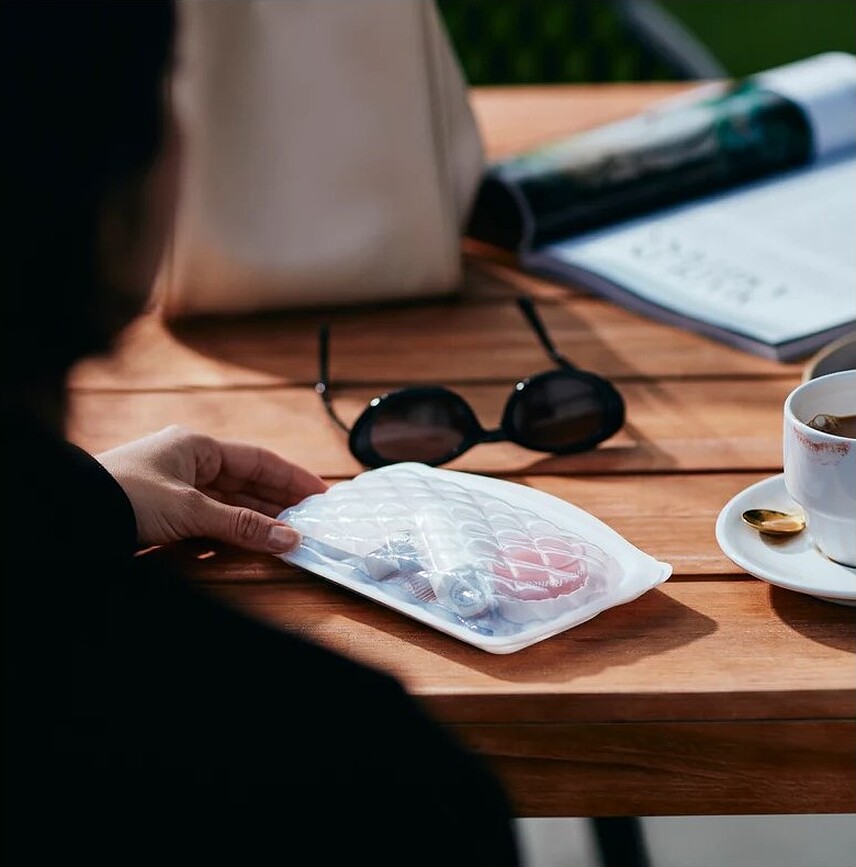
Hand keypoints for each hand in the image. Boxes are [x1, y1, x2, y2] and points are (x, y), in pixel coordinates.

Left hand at [96, 425, 326, 552]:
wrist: (68, 516)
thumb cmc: (123, 496)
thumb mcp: (190, 509)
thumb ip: (242, 525)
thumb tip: (289, 539)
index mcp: (196, 447)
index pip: (257, 459)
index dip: (291, 477)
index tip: (320, 494)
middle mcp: (189, 464)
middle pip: (246, 483)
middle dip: (278, 503)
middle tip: (310, 521)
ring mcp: (176, 490)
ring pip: (229, 505)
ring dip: (257, 522)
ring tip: (288, 537)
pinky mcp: (165, 514)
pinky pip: (209, 523)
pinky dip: (231, 534)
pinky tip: (250, 545)